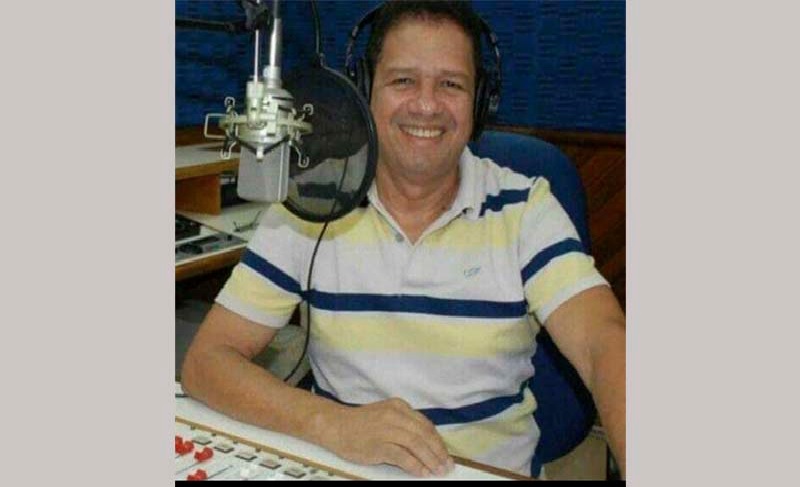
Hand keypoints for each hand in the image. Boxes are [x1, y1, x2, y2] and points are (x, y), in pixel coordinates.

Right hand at [319, 398, 453, 476]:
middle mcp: (395, 415)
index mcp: (399, 406)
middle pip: (424, 434)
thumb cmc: (362, 424)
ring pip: (416, 444)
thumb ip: (405, 425)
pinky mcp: (378, 445)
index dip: (438, 441)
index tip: (445, 453)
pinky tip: (422, 472)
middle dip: (438, 452)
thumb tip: (427, 444)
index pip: (426, 425)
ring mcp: (386, 429)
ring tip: (438, 471)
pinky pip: (402, 456)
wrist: (336, 426)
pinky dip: (415, 465)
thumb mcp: (386, 415)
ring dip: (430, 459)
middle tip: (446, 465)